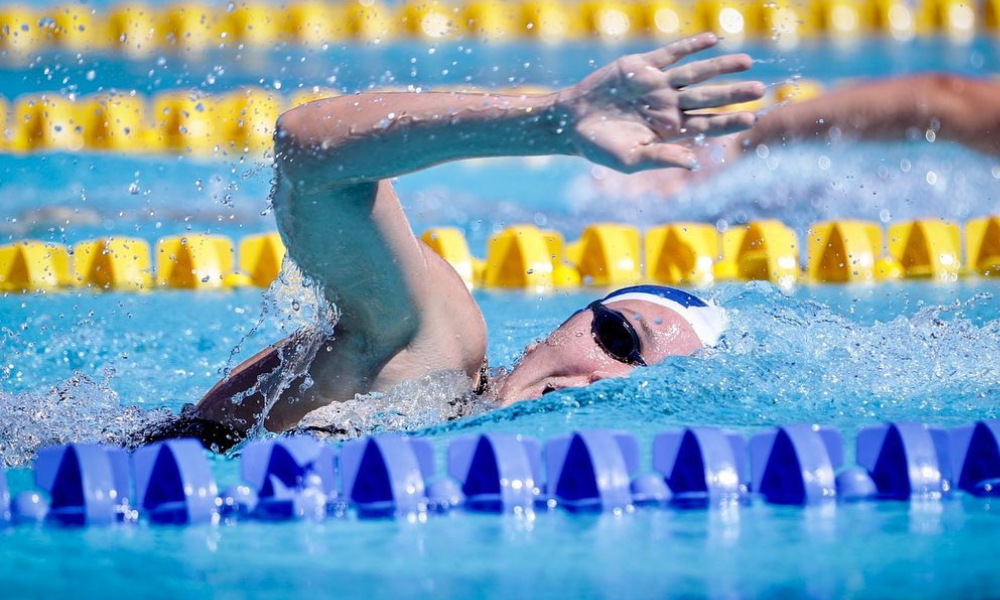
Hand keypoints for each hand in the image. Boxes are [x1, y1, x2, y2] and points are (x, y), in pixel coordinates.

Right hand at [555, 33, 764, 172]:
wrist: (571, 121)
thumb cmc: (600, 146)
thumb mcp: (630, 159)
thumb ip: (662, 157)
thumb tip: (693, 163)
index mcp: (669, 129)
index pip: (707, 124)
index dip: (729, 121)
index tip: (751, 119)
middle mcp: (668, 105)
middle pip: (708, 97)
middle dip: (734, 93)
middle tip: (761, 89)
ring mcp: (657, 84)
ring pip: (695, 73)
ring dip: (720, 67)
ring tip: (747, 61)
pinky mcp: (642, 66)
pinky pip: (671, 54)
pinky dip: (691, 46)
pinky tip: (712, 40)